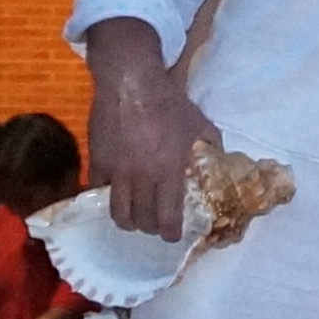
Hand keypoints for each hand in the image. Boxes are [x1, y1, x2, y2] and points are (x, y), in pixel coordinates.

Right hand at [83, 34, 216, 249]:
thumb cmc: (168, 103)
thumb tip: (220, 161)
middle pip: (143, 220)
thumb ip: (211, 146)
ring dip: (128, 220)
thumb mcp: (200, 123)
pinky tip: (114, 195)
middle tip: (154, 223)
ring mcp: (117, 171)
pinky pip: (98, 192)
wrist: (131, 82)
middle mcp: (142, 177)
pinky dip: (106, 199)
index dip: (170, 233)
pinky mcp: (98, 161)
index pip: (167, 217)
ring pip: (118, 213)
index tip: (172, 236)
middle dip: (150, 227)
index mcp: (169, 171)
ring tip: (133, 216)